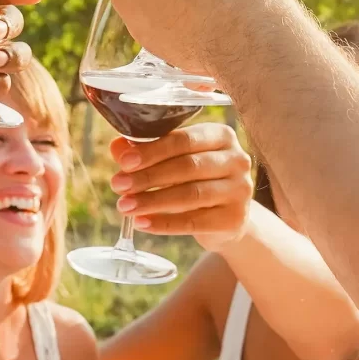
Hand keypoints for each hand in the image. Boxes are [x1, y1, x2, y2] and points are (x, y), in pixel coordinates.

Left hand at [109, 120, 254, 241]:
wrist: (226, 218)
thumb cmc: (196, 180)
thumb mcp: (174, 161)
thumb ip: (148, 151)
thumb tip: (118, 146)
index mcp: (221, 135)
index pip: (184, 139)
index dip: (153, 150)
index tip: (125, 162)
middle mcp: (237, 160)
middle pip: (188, 166)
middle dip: (148, 176)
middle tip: (118, 185)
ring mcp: (240, 190)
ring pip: (191, 194)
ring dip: (152, 201)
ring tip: (124, 206)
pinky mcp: (235, 219)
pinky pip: (194, 222)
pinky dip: (164, 224)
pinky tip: (141, 223)